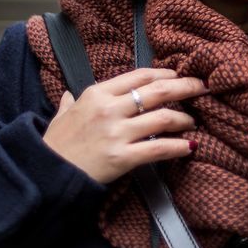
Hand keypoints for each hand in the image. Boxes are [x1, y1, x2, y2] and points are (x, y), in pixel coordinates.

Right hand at [42, 67, 206, 184]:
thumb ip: (69, 103)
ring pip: (163, 117)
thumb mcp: (60, 116)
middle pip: (157, 91)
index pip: (139, 75)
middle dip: (185, 87)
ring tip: (192, 121)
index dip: (164, 73)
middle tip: (202, 87)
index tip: (178, 75)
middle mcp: (109, 108)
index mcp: (96, 93)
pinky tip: (189, 146)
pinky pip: (158, 148)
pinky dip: (178, 146)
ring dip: (183, 118)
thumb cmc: (54, 144)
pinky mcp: (122, 157)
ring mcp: (117, 132)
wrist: (45, 174)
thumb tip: (67, 96)